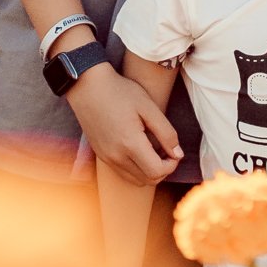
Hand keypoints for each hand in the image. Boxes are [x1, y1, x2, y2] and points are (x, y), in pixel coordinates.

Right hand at [70, 65, 182, 187]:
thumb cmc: (120, 92)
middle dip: (163, 169)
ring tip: (153, 150)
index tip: (174, 151)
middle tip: (167, 150)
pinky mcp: (101, 155)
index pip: (157, 172)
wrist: (87, 86)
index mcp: (130, 143)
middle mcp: (116, 156)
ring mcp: (106, 157)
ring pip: (136, 180)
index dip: (172, 165)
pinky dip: (136, 169)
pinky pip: (123, 172)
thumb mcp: (148, 107)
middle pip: (148, 180)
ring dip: (149, 171)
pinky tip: (139, 150)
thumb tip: (178, 154)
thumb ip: (166, 133)